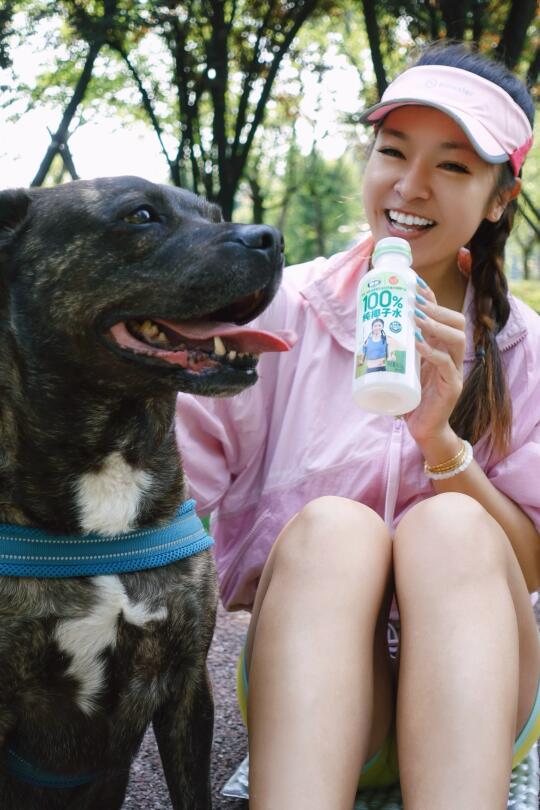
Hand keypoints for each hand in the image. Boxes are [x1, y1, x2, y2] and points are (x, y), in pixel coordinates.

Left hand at [405, 279, 465, 446]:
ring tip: (414, 317)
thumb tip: (365, 330)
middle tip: (412, 301)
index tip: (413, 282)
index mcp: (442, 347)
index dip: (430, 298)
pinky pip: (445, 364)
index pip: (442, 315)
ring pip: (457, 339)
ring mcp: (455, 370)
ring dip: (435, 325)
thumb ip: (394, 351)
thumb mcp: (402, 368)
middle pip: (457, 321)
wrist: (424, 430)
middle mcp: (453, 355)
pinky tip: (417, 343)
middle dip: (435, 308)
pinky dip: (431, 351)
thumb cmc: (411, 398)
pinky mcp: (452, 386)